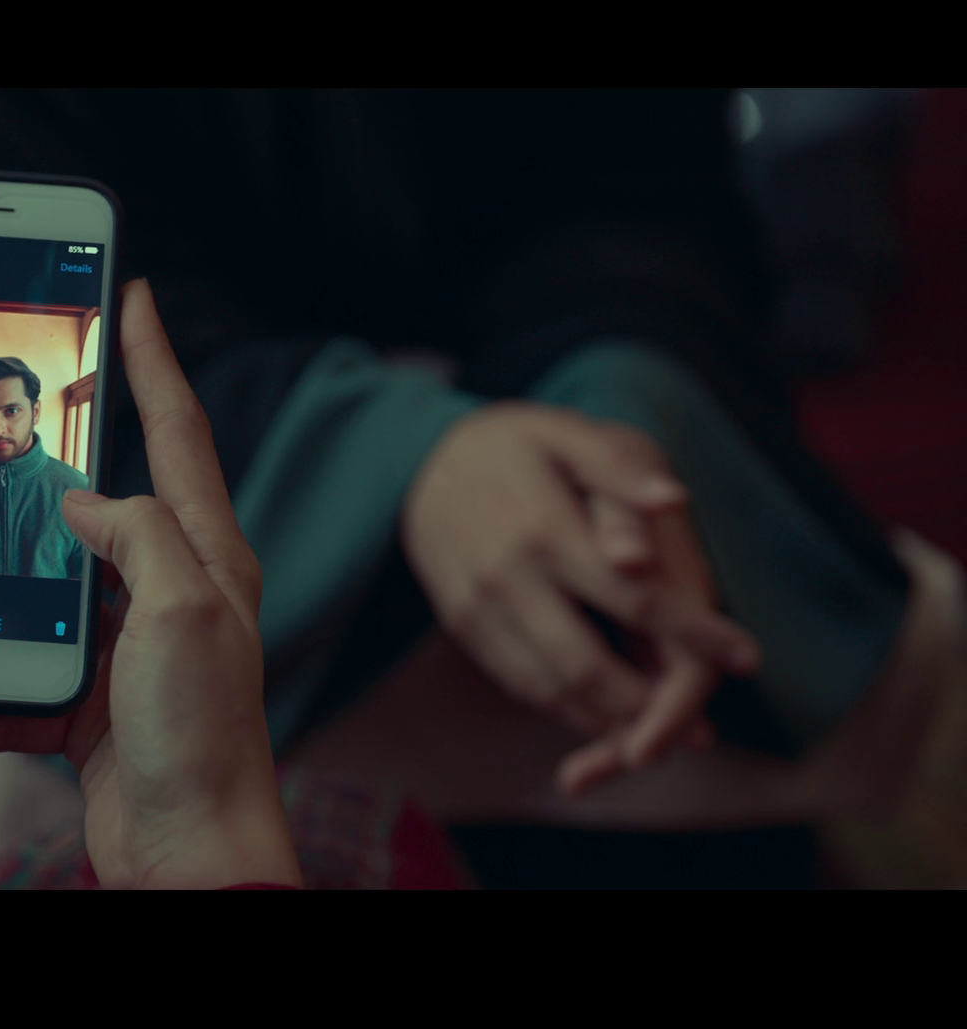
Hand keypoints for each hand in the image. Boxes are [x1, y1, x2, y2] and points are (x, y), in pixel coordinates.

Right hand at [0, 279, 301, 889]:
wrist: (190, 860)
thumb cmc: (200, 738)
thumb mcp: (181, 609)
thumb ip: (135, 533)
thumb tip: (84, 499)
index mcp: (203, 556)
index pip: (178, 430)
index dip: (153, 357)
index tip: (132, 293)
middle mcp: (164, 594)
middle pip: (91, 507)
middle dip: (36, 472)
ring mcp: (120, 653)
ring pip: (31, 601)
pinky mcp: (82, 709)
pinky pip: (6, 689)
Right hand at [402, 403, 760, 795]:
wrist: (418, 461)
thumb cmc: (510, 445)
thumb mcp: (566, 434)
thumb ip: (618, 469)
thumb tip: (673, 501)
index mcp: (544, 528)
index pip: (635, 598)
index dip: (696, 635)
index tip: (747, 658)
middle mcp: (507, 577)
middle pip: (588, 666)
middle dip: (649, 705)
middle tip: (701, 725)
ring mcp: (477, 608)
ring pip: (549, 688)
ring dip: (607, 720)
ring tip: (659, 730)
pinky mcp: (462, 626)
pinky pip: (516, 683)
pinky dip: (563, 709)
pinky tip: (602, 711)